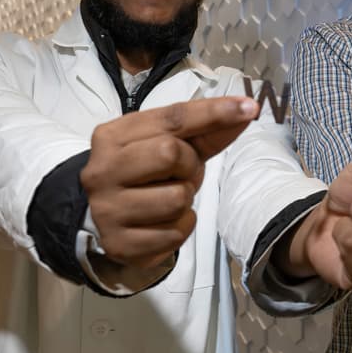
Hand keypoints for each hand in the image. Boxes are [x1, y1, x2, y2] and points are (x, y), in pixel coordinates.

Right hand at [81, 97, 259, 267]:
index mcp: (112, 136)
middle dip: (189, 165)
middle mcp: (102, 171)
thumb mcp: (170, 145)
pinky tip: (163, 222)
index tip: (249, 107)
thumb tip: (248, 109)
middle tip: (180, 173)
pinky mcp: (121, 244)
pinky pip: (176, 233)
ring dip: (186, 199)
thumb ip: (206, 129)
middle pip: (170, 153)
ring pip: (177, 199)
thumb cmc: (146, 173)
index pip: (171, 118)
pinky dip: (181, 227)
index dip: (213, 112)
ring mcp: (108, 210)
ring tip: (169, 197)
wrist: (107, 217)